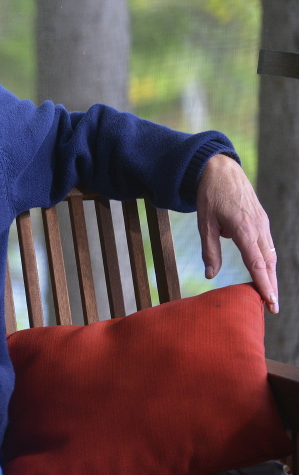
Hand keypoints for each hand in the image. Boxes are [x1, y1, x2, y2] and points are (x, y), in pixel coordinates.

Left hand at [196, 153, 277, 312]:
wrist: (220, 169)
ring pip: (270, 254)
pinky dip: (267, 260)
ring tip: (269, 294)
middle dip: (272, 285)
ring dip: (271, 274)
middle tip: (273, 306)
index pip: (258, 263)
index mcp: (244, 229)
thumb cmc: (210, 195)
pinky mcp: (261, 220)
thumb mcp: (204, 223)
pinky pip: (267, 244)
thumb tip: (211, 275)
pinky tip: (264, 271)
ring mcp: (262, 223)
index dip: (264, 284)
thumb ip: (210, 250)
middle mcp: (258, 228)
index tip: (270, 301)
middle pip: (269, 263)